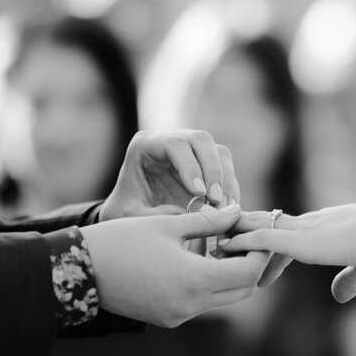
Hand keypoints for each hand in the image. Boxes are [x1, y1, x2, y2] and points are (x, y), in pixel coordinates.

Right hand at [82, 204, 268, 326]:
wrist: (78, 271)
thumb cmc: (122, 241)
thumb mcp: (168, 224)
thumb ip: (209, 220)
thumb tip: (239, 211)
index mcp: (194, 280)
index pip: (248, 273)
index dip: (259, 252)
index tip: (256, 231)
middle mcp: (190, 305)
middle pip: (242, 290)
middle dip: (249, 264)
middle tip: (243, 236)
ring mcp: (178, 316)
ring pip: (223, 297)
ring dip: (229, 273)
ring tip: (220, 243)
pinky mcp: (167, 318)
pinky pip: (201, 302)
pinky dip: (208, 282)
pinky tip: (198, 257)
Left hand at [101, 130, 237, 219]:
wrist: (129, 211)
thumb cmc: (124, 210)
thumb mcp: (129, 215)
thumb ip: (155, 214)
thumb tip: (191, 212)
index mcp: (145, 145)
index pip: (174, 144)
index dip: (191, 166)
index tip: (199, 194)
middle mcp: (170, 141)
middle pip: (201, 140)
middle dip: (213, 170)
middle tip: (216, 201)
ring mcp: (191, 151)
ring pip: (219, 152)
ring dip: (226, 180)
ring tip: (222, 210)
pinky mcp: (206, 165)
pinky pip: (226, 171)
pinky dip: (230, 190)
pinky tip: (226, 212)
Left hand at [221, 199, 355, 302]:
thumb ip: (350, 279)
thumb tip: (338, 296)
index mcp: (325, 227)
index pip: (287, 233)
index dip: (267, 244)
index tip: (252, 259)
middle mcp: (311, 222)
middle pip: (266, 223)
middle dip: (242, 232)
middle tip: (218, 242)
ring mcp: (305, 229)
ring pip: (258, 226)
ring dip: (234, 234)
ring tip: (209, 241)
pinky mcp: (304, 239)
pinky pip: (264, 237)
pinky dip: (243, 242)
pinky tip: (223, 246)